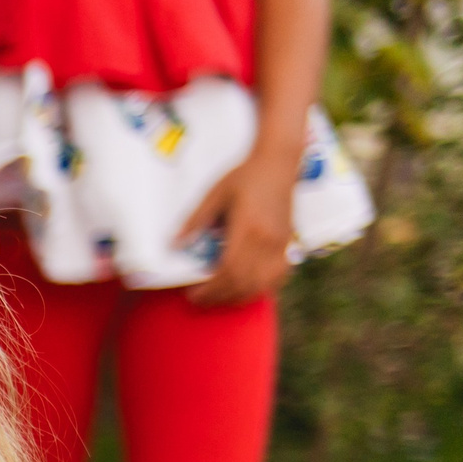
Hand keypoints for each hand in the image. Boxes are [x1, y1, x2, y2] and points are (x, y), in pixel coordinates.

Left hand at [179, 150, 297, 305]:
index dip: (210, 289)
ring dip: (239, 297)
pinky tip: (246, 288)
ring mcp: (281, 244)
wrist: (278, 162)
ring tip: (219, 296)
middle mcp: (268, 241)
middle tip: (200, 299)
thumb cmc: (246, 176)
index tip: (193, 294)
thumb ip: (195, 220)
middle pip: (243, 283)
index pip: (228, 271)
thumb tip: (175, 244)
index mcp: (248, 229)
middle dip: (220, 297)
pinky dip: (261, 288)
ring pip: (262, 285)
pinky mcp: (287, 243)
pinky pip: (278, 277)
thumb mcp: (214, 194)